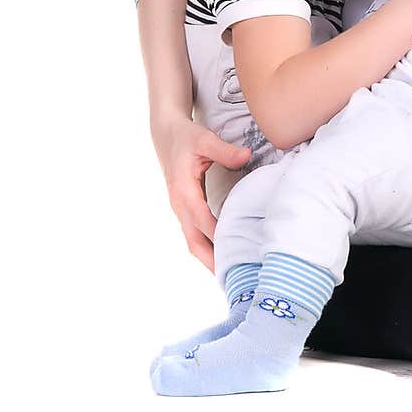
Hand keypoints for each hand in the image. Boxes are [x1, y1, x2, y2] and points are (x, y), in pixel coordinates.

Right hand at [153, 116, 251, 267]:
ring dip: (210, 258)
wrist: (166, 133)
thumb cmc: (186, 137)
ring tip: (232, 274)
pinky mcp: (185, 209)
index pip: (203, 221)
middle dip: (212, 261)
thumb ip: (225, 150)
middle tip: (234, 278)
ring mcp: (181, 210)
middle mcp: (180, 205)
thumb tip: (246, 156)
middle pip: (194, 242)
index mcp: (183, 191)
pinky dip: (207, 247)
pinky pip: (195, 234)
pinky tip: (224, 254)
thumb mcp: (204, 139)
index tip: (237, 252)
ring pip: (193, 242)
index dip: (218, 237)